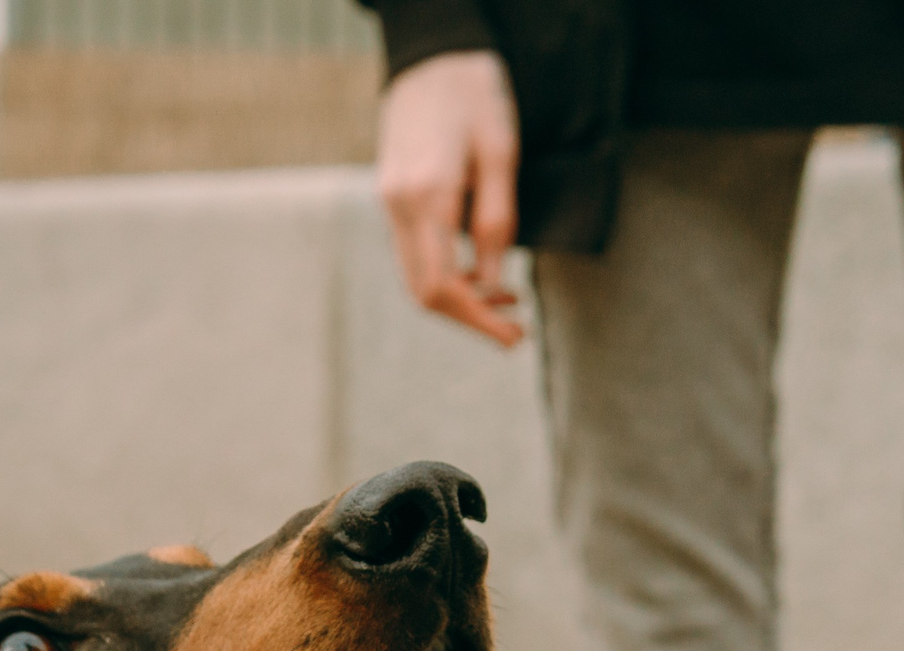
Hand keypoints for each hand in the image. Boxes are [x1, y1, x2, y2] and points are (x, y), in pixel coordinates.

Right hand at [377, 51, 524, 347]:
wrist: (431, 58)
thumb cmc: (475, 97)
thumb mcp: (502, 154)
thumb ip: (496, 220)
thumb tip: (493, 283)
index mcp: (428, 193)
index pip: (445, 284)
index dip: (480, 320)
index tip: (514, 339)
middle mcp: (399, 204)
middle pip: (424, 292)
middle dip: (469, 317)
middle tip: (514, 327)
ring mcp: (389, 202)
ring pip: (416, 278)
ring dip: (459, 298)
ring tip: (504, 294)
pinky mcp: (391, 198)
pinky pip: (413, 254)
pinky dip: (445, 273)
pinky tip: (478, 268)